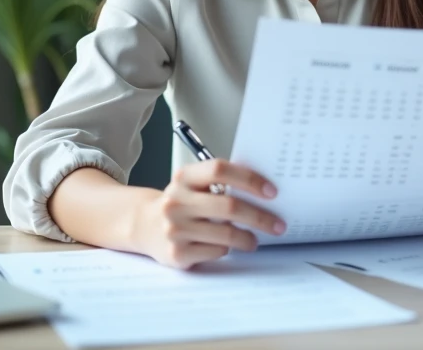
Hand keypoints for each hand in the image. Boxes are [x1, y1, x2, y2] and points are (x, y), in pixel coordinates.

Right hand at [139, 159, 285, 268]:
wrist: (144, 225)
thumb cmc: (181, 202)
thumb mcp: (193, 184)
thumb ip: (220, 182)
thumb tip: (264, 191)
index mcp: (184, 177)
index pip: (219, 170)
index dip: (249, 179)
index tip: (271, 191)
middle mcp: (176, 201)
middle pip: (228, 206)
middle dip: (260, 216)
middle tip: (278, 224)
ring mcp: (175, 229)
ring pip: (226, 234)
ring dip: (248, 238)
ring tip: (256, 239)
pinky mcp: (177, 253)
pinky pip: (216, 252)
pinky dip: (228, 249)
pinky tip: (228, 246)